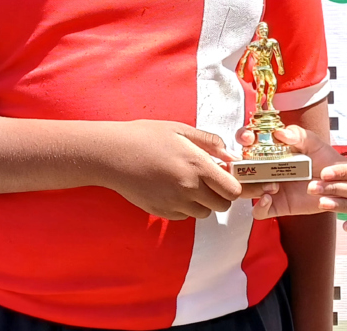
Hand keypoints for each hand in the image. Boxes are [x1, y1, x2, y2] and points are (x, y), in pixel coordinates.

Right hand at [102, 120, 243, 220]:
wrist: (112, 154)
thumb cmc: (145, 137)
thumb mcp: (180, 129)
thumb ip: (209, 141)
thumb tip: (230, 155)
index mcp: (197, 165)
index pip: (233, 190)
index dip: (234, 185)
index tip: (226, 176)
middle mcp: (189, 188)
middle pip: (222, 205)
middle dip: (221, 195)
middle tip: (210, 181)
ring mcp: (175, 202)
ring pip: (204, 213)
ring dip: (203, 202)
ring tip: (189, 184)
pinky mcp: (161, 211)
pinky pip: (185, 216)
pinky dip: (185, 207)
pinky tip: (173, 189)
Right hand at [236, 124, 344, 218]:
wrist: (340, 183)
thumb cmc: (325, 160)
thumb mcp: (313, 142)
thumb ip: (298, 134)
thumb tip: (280, 133)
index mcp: (271, 150)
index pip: (248, 141)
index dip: (243, 137)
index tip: (247, 138)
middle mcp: (266, 168)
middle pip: (240, 166)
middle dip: (237, 165)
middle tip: (244, 163)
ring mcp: (268, 188)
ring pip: (245, 189)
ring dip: (251, 186)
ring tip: (271, 185)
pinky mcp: (276, 205)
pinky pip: (259, 211)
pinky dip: (259, 206)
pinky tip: (269, 198)